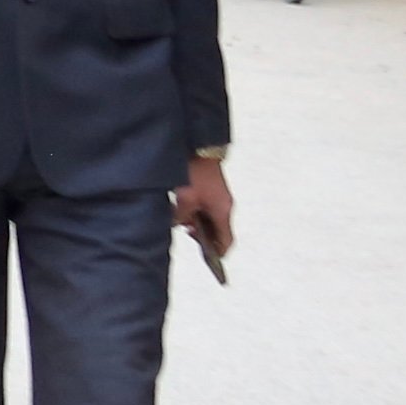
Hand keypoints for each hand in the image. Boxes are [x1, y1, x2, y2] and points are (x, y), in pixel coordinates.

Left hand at [174, 154, 236, 274]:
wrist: (199, 145)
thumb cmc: (195, 172)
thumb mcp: (185, 198)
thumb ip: (181, 216)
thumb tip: (179, 224)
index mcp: (223, 211)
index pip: (226, 241)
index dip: (218, 253)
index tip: (209, 259)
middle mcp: (225, 206)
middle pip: (218, 231)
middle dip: (204, 236)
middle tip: (188, 234)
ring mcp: (220, 197)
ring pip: (211, 219)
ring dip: (198, 223)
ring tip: (182, 222)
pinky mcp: (212, 189)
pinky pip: (206, 208)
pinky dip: (196, 213)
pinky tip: (182, 210)